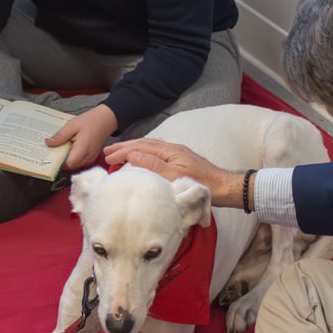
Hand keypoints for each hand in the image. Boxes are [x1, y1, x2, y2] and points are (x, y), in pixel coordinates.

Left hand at [48, 105, 118, 169]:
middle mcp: (88, 157)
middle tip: (52, 149)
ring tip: (61, 147)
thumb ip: (60, 136)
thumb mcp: (72, 125)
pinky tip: (68, 148)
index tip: (49, 154)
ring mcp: (90, 159)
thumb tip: (48, 143)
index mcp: (83, 149)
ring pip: (74, 165)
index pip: (68, 164)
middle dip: (60, 160)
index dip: (57, 161)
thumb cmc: (91, 121)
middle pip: (70, 166)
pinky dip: (72, 157)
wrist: (106, 120)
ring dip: (66, 158)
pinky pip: (78, 162)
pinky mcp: (90, 158)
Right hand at [103, 137, 237, 204]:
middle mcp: (173, 149)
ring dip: (133, 149)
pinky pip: (156, 153)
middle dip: (124, 147)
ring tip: (119, 154)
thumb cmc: (202, 185)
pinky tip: (140, 160)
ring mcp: (177, 154)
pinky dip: (143, 154)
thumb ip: (154, 166)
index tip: (107, 158)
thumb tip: (133, 155)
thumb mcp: (175, 177)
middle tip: (107, 153)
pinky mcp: (180, 161)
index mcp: (170, 151)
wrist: (224, 188)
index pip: (141, 148)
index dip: (123, 152)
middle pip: (144, 144)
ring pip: (149, 147)